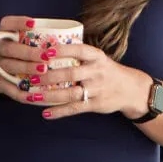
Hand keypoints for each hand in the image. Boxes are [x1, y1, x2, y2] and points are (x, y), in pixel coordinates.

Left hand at [22, 42, 150, 120]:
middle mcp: (98, 72)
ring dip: (50, 95)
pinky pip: (75, 108)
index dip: (63, 50)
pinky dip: (59, 112)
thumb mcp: (98, 59)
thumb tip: (46, 47)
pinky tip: (45, 113)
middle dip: (49, 75)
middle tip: (31, 76)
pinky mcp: (96, 104)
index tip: (46, 51)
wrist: (131, 89)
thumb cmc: (107, 71)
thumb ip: (78, 55)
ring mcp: (97, 89)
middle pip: (71, 73)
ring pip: (70, 93)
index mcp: (97, 57)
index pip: (80, 50)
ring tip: (32, 96)